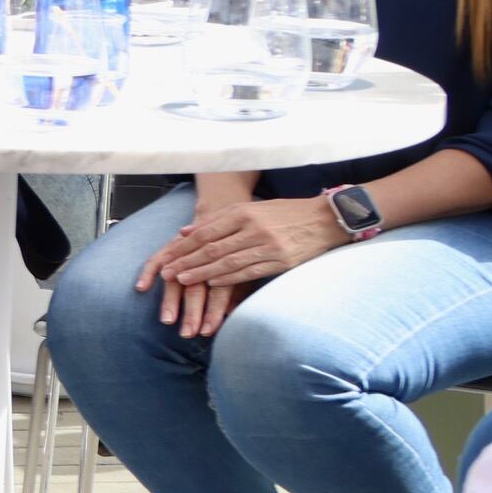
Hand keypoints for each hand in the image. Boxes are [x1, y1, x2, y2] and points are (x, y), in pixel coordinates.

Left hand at [136, 195, 349, 337]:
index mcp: (244, 212)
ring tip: (184, 282)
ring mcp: (269, 246)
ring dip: (204, 274)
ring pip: (229, 263)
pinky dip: (230, 279)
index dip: (184, 247)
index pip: (206, 232)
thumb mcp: (250, 208)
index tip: (167, 258)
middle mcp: (254, 229)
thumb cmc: (283, 213)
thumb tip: (184, 232)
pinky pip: (251, 272)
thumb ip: (218, 219)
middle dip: (188, 263)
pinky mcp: (282, 261)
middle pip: (213, 249)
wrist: (325, 219)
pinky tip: (214, 284)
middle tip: (168, 274)